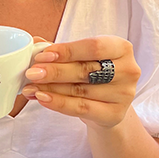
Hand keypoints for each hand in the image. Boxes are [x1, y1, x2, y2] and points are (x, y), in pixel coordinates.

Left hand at [22, 36, 140, 128]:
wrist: (107, 105)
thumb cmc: (92, 74)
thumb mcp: (80, 57)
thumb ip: (60, 49)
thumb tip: (35, 42)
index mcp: (121, 48)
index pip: (93, 47)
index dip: (67, 51)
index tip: (42, 55)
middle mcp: (128, 70)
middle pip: (85, 70)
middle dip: (54, 71)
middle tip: (31, 73)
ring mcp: (124, 94)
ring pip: (80, 90)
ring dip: (50, 89)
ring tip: (30, 87)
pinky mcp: (116, 114)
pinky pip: (82, 108)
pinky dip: (59, 103)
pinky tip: (42, 98)